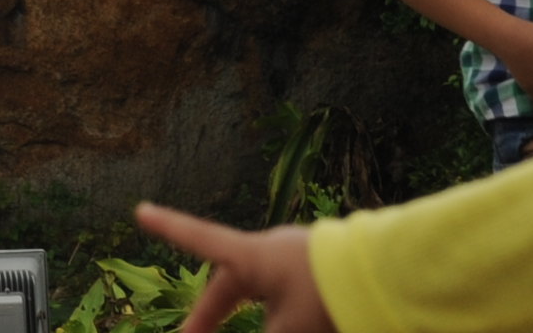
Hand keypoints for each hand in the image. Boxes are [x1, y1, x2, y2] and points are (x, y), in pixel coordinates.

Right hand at [134, 206, 334, 332]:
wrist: (390, 277)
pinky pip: (291, 295)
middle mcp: (270, 252)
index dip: (169, 229)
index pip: (199, 239)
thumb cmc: (329, 297)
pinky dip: (283, 316)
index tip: (141, 210)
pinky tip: (300, 324)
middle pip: (229, 284)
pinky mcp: (323, 271)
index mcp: (252, 257)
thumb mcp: (289, 330)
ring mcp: (298, 260)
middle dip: (211, 314)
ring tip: (264, 326)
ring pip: (263, 293)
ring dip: (253, 319)